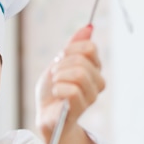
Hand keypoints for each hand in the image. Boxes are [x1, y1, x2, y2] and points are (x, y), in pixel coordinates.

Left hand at [35, 25, 104, 143]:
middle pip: (82, 60)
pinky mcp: (81, 108)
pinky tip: (56, 94)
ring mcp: (91, 96)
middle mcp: (97, 82)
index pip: (89, 48)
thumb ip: (73, 47)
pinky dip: (58, 89)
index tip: (59, 58)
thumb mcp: (59, 63)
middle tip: (54, 74)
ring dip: (59, 76)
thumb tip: (88, 28)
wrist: (46, 116)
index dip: (70, 50)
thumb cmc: (52, 92)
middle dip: (61, 64)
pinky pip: (72, 90)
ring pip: (79, 74)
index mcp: (94, 68)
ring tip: (55, 84)